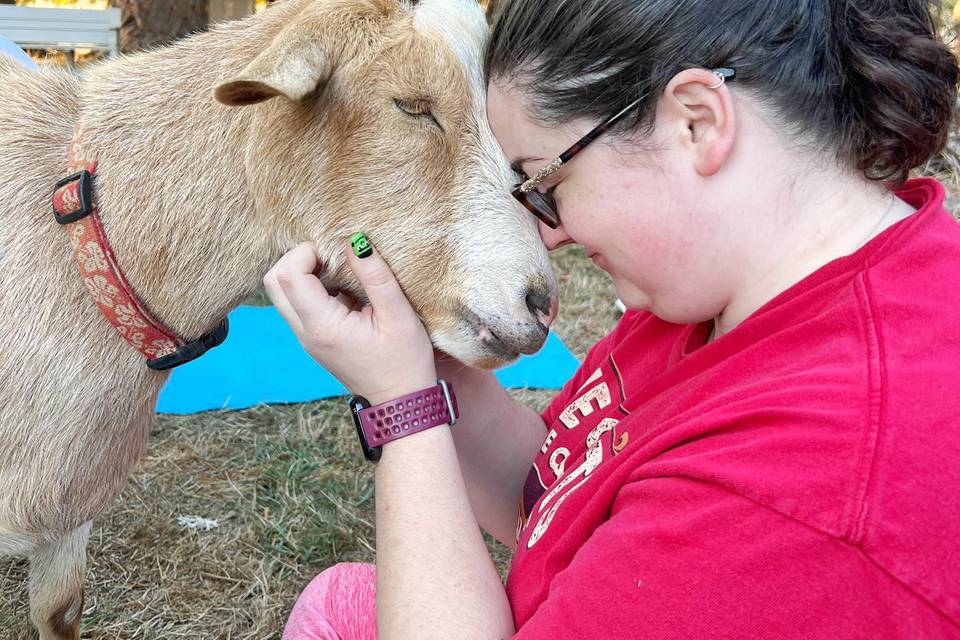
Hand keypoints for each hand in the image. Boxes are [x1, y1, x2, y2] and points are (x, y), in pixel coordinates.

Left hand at [263, 238, 437, 404]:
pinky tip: (344, 289)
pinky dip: (312, 288)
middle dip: (296, 259)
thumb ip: (376, 276)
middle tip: (331, 256)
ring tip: (340, 272)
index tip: (337, 250)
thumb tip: (356, 242)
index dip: (306, 252)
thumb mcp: (399, 315)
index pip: (288, 275)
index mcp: (323, 326)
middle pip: (273, 282)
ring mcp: (306, 339)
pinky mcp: (313, 340)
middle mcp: (306, 333)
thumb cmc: (405, 361)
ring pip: (281, 294)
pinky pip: (297, 305)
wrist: (401, 403)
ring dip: (303, 273)